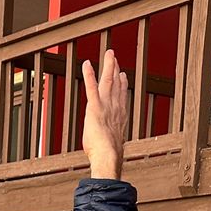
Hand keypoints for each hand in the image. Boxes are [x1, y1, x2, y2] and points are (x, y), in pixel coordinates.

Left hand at [81, 49, 129, 180]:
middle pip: (116, 86)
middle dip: (116, 70)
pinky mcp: (95, 107)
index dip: (123, 86)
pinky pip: (92, 87)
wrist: (108, 157)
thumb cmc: (108, 158)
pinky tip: (87, 64)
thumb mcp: (109, 150)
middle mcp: (115, 109)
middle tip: (115, 58)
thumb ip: (109, 146)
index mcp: (119, 119)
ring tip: (109, 53)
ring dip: (108, 66)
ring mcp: (106, 107)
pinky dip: (89, 74)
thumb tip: (108, 155)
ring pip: (108, 81)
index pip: (122, 98)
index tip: (123, 76)